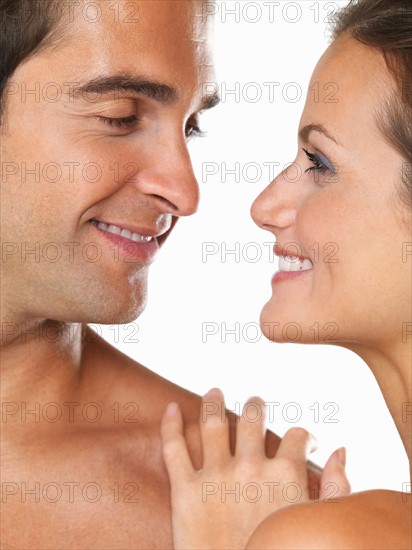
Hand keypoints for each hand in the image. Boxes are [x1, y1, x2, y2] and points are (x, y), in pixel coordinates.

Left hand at [161, 388, 330, 549]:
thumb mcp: (317, 524)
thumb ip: (336, 488)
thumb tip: (340, 452)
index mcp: (285, 475)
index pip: (296, 437)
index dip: (302, 437)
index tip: (300, 441)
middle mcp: (250, 467)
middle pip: (252, 418)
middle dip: (255, 406)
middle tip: (255, 402)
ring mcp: (215, 476)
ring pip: (212, 423)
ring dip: (213, 403)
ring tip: (214, 393)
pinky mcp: (185, 491)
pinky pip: (174, 447)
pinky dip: (171, 424)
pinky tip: (172, 409)